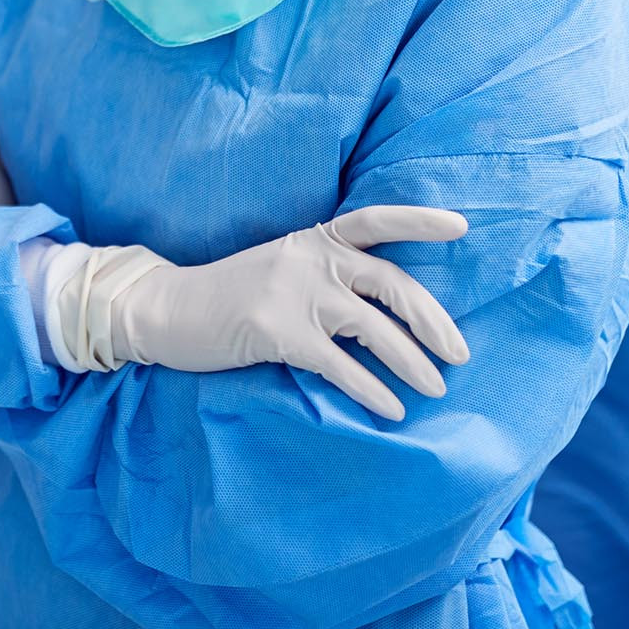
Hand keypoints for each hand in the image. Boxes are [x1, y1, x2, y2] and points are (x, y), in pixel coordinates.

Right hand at [60, 205, 469, 420]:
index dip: (418, 220)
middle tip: (459, 353)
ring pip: (372, 327)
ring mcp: (293, 292)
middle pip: (389, 282)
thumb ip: (326, 275)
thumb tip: (385, 312)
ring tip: (434, 388)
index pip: (374, 219)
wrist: (167, 308)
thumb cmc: (231, 296)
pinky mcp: (277, 331)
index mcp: (313, 238)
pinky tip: (391, 409)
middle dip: (432, 320)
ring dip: (412, 362)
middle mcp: (309, 258)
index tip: (461, 226)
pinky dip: (371, 389)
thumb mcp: (282, 268)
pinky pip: (340, 365)